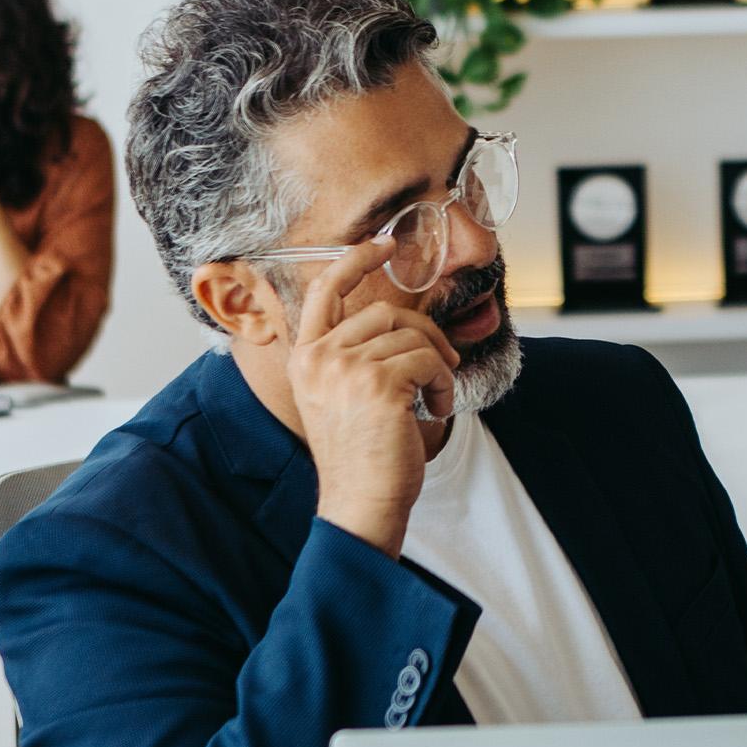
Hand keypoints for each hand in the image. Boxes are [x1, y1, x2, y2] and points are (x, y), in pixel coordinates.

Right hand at [286, 239, 461, 558]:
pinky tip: (435, 408)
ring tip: (433, 397)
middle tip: (440, 364)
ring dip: (436, 365)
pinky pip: (429, 360)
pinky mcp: (379, 384)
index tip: (384, 244)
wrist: (360, 502)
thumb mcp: (338, 395)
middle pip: (385, 312)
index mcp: (304, 357)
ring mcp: (346, 368)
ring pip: (413, 337)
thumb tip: (395, 320)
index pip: (324, 290)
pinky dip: (443, 383)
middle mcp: (319, 357)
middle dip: (424, 334)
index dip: (355, 259)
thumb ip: (351, 354)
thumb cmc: (359, 454)